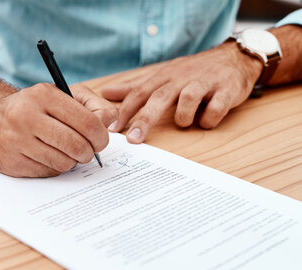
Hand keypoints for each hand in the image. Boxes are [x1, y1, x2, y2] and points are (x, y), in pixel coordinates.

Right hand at [0, 83, 116, 176]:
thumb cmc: (34, 107)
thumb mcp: (63, 95)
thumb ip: (93, 104)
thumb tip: (110, 121)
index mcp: (44, 95)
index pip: (87, 122)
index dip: (100, 136)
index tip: (100, 141)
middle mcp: (26, 116)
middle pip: (76, 145)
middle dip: (88, 152)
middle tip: (86, 152)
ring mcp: (16, 140)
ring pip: (63, 162)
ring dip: (70, 161)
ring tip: (64, 152)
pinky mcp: (10, 161)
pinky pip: (47, 172)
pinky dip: (53, 167)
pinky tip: (46, 156)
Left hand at [102, 42, 261, 142]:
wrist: (234, 58)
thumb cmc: (191, 72)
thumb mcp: (162, 76)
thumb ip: (134, 87)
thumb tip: (105, 93)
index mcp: (164, 77)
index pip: (139, 93)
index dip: (125, 111)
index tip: (113, 130)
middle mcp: (182, 78)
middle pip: (159, 98)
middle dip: (145, 119)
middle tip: (134, 140)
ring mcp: (205, 82)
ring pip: (189, 99)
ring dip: (184, 116)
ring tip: (185, 122)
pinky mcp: (227, 89)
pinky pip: (216, 107)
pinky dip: (210, 118)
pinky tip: (207, 121)